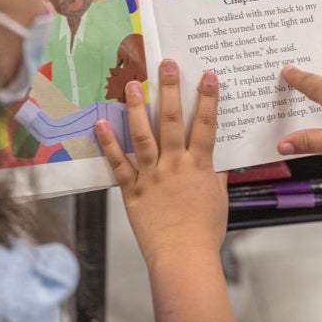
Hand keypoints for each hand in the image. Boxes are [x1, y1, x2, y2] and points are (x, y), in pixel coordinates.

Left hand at [96, 60, 225, 268]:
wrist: (183, 257)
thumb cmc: (205, 231)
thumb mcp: (219, 197)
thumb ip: (218, 172)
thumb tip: (221, 151)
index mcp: (199, 166)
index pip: (206, 125)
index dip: (207, 98)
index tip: (207, 75)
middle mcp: (174, 165)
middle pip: (172, 121)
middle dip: (169, 90)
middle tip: (165, 64)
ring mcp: (151, 176)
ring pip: (143, 135)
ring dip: (137, 108)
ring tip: (133, 84)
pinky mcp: (131, 190)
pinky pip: (118, 164)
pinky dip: (108, 143)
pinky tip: (101, 123)